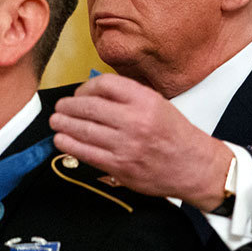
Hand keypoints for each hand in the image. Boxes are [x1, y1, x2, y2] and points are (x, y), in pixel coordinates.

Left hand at [50, 73, 233, 210]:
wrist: (193, 166)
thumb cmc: (175, 135)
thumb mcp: (157, 104)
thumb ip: (127, 97)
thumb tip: (92, 93)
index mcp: (145, 100)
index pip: (104, 84)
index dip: (85, 87)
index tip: (79, 93)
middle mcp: (135, 120)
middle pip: (88, 106)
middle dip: (68, 106)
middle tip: (60, 107)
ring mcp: (126, 145)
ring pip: (83, 130)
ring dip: (64, 125)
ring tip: (57, 122)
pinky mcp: (120, 166)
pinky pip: (86, 153)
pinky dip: (69, 145)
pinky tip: (62, 141)